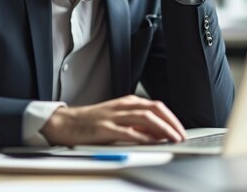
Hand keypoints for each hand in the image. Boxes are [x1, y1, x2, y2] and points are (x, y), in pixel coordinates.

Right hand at [40, 95, 186, 146]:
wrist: (65, 123)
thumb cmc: (90, 122)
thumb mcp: (116, 118)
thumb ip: (135, 124)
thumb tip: (157, 133)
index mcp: (127, 103)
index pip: (156, 106)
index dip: (171, 118)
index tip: (180, 130)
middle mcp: (122, 107)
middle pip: (154, 109)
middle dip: (171, 123)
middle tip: (182, 135)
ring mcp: (114, 117)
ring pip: (145, 118)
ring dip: (163, 129)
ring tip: (173, 139)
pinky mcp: (105, 129)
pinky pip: (129, 132)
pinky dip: (144, 137)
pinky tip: (153, 143)